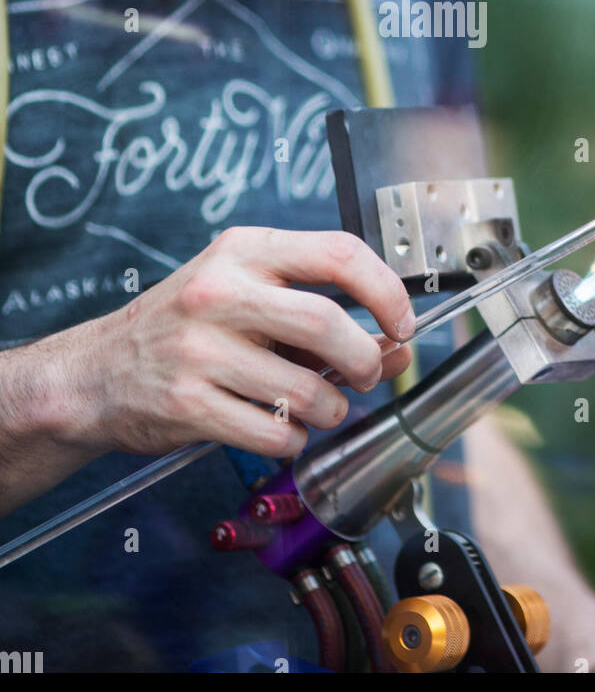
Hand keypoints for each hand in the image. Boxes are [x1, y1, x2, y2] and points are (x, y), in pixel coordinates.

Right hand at [42, 227, 413, 461]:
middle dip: (365, 360)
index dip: (386, 290)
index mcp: (243, 251)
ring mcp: (200, 349)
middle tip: (365, 374)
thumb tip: (397, 346)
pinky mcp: (187, 404)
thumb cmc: (185, 328)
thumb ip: (319, 313)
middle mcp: (220, 292)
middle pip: (328, 324)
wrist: (95, 373)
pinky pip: (275, 434)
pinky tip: (279, 428)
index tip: (402, 322)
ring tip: (316, 406)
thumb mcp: (246, 296)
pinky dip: (293, 440)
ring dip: (329, 409)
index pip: (339, 252)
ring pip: (307, 391)